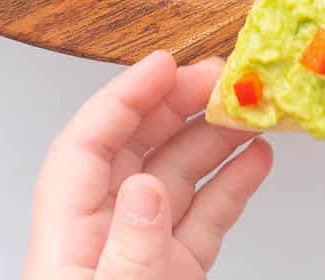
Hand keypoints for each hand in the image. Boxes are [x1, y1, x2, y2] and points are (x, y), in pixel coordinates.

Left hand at [24, 51, 271, 277]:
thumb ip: (128, 247)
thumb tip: (147, 190)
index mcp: (68, 226)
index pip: (90, 140)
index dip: (127, 95)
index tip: (164, 64)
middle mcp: (106, 225)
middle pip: (138, 144)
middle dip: (179, 103)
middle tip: (220, 75)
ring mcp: (143, 244)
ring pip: (178, 173)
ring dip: (214, 137)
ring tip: (249, 107)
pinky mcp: (175, 269)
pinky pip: (205, 215)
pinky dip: (232, 184)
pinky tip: (255, 158)